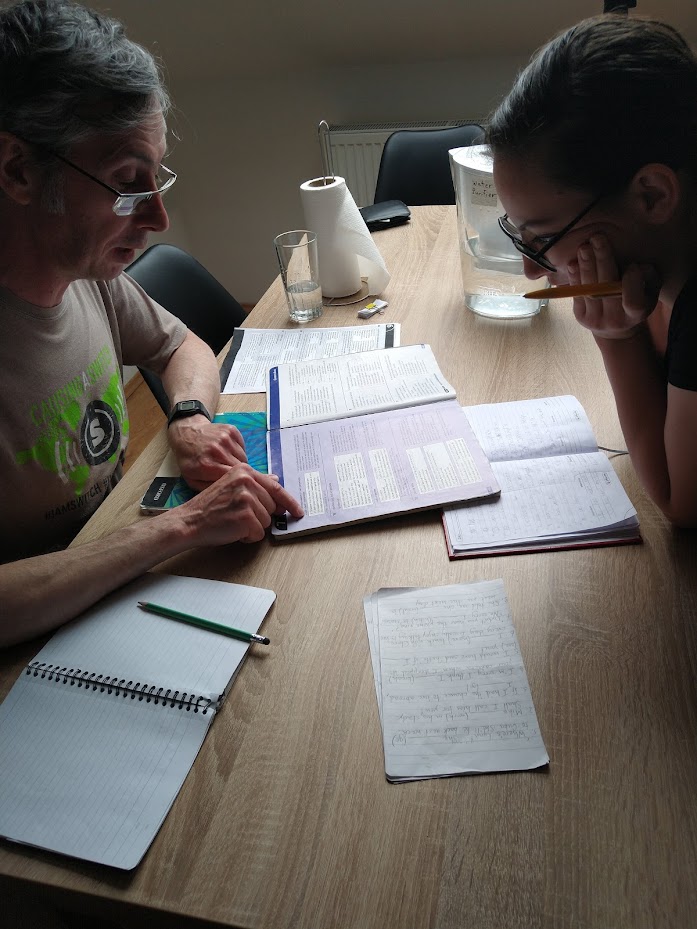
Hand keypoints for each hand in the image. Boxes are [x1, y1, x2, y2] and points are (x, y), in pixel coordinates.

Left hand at [167, 416, 247, 489]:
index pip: (233, 479)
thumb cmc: (189, 459)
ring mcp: (225, 438)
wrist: (186, 433)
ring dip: (238, 462)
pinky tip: (227, 451)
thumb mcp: (193, 480)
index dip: (235, 483)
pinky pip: (243, 447)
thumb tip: (228, 494)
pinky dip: (238, 451)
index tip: (232, 485)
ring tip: (226, 462)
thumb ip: (210, 489)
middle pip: (240, 469)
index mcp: (207, 465)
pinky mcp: (231, 430)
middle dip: (237, 474)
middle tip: (228, 473)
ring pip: (243, 458)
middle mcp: (217, 450)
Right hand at [176, 465, 303, 545]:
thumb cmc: (210, 507)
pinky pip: (259, 533)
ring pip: (267, 521)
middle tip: (238, 516)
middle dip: (259, 516)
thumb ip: (254, 483)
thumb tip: (276, 480)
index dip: (289, 502)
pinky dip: (247, 537)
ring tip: (233, 522)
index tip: (298, 512)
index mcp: (244, 470)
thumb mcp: (231, 486)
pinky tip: (232, 530)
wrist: (189, 521)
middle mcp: (247, 481)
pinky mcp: (245, 516)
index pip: (275, 487)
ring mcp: (247, 498)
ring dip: (253, 527)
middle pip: (272, 506)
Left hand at [568, 234, 660, 338]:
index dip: (632, 282)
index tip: (632, 265)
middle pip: (606, 289)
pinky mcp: (580, 316)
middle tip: (597, 239)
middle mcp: (615, 319)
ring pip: (588, 289)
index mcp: (636, 314)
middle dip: (602, 261)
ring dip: (585, 266)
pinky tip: (574, 262)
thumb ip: (648, 277)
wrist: (616, 329)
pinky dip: (574, 277)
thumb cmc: (638, 300)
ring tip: (584, 247)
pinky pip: (576, 293)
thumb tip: (634, 266)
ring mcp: (595, 319)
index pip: (632, 300)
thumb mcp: (651, 290)